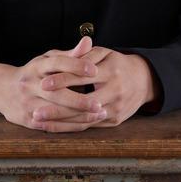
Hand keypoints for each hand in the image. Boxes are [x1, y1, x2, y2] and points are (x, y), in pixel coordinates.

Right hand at [0, 36, 107, 131]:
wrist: (1, 89)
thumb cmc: (34, 72)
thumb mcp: (48, 59)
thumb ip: (70, 54)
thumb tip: (89, 41)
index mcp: (37, 66)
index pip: (57, 63)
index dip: (76, 66)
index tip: (95, 70)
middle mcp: (31, 84)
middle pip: (56, 93)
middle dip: (79, 100)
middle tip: (100, 103)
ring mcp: (28, 103)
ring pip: (56, 112)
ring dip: (79, 115)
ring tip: (100, 113)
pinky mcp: (28, 119)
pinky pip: (53, 125)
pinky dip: (71, 125)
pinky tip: (88, 122)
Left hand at [40, 46, 158, 127]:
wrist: (145, 80)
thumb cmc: (118, 64)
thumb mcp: (104, 54)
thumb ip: (85, 55)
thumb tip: (66, 56)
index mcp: (112, 71)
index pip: (82, 76)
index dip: (63, 80)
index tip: (43, 84)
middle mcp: (116, 91)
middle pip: (82, 103)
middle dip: (58, 109)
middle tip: (36, 111)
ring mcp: (116, 108)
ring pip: (85, 119)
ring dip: (61, 122)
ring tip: (40, 122)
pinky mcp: (115, 120)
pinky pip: (89, 126)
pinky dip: (70, 127)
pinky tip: (54, 127)